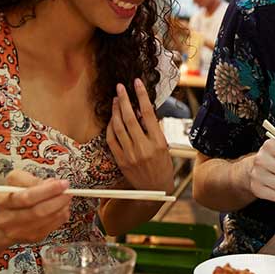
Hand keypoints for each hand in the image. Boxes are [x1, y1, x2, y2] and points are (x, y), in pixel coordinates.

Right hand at [0, 169, 71, 243]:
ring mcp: (18, 231)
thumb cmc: (12, 197)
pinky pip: (50, 227)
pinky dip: (61, 216)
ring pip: (45, 220)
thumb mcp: (16, 181)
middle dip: (57, 200)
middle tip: (68, 192)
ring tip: (66, 198)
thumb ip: (32, 180)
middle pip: (37, 211)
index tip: (63, 183)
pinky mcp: (31, 238)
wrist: (4, 221)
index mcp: (0, 201)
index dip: (48, 190)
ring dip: (61, 208)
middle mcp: (5, 219)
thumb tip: (52, 183)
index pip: (25, 197)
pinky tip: (63, 208)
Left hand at [106, 79, 173, 193]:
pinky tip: (112, 118)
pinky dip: (110, 127)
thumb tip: (141, 111)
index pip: (149, 113)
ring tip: (115, 100)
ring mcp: (130, 154)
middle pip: (130, 118)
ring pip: (118, 127)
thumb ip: (153, 129)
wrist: (154, 190)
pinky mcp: (120, 160)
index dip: (142, 96)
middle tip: (120, 87)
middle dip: (124, 100)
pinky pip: (112, 139)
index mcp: (158, 142)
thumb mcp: (164, 147)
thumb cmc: (162, 166)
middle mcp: (143, 148)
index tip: (137, 83)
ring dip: (116, 111)